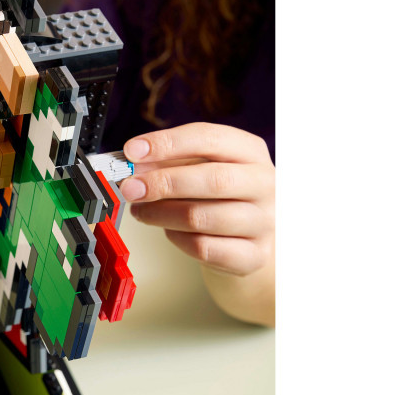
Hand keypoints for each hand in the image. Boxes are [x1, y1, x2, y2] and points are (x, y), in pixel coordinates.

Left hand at [119, 123, 274, 324]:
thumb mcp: (199, 169)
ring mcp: (263, 221)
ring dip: (161, 214)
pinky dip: (177, 238)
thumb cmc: (219, 197)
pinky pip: (205, 248)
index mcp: (250, 152)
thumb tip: (133, 164)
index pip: (209, 138)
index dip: (167, 143)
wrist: (250, 239)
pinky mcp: (253, 255)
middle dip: (163, 182)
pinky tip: (168, 230)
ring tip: (140, 211)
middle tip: (130, 187)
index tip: (132, 151)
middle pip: (212, 179)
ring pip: (203, 217)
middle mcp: (264, 184)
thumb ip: (169, 163)